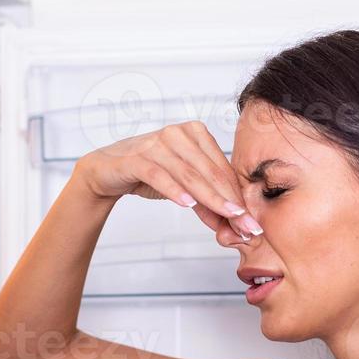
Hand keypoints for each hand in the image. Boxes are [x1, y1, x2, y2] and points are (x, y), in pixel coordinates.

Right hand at [69, 120, 261, 241]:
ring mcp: (155, 143)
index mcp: (195, 133)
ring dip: (209, 198)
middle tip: (246, 225)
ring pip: (189, 174)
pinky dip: (174, 190)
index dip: (238, 196)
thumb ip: (207, 202)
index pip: (222, 168)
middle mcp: (177, 133)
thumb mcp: (183, 188)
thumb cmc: (148, 173)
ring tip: (227, 217)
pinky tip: (187, 204)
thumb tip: (235, 224)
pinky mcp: (135, 158)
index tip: (251, 220)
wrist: (107, 171)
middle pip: (210, 171)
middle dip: (230, 201)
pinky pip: (159, 175)